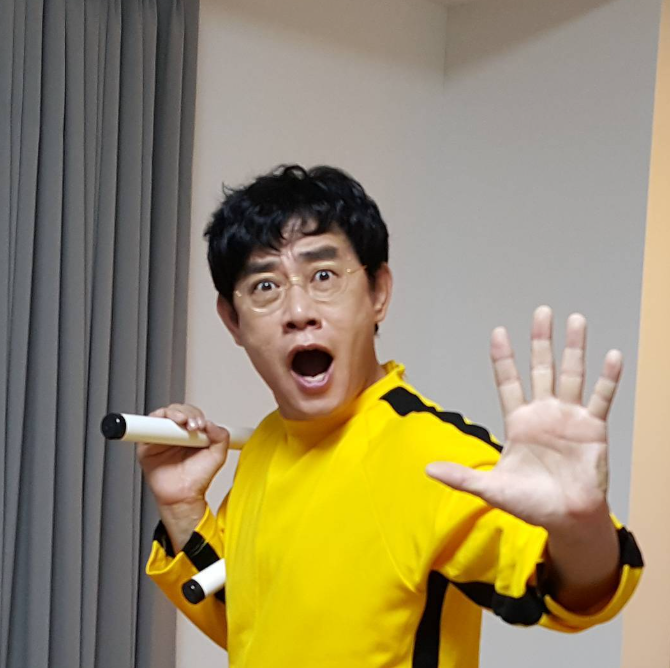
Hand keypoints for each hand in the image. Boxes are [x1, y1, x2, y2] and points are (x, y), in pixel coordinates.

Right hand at [137, 403, 229, 507]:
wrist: (184, 497)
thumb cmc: (197, 479)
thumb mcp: (217, 455)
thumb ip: (221, 436)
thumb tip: (211, 423)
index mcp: (191, 433)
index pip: (191, 413)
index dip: (195, 414)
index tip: (201, 424)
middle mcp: (175, 433)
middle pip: (176, 410)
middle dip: (186, 413)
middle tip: (193, 425)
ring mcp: (161, 438)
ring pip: (162, 415)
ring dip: (172, 415)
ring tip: (182, 423)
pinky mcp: (147, 446)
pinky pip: (146, 429)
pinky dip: (153, 423)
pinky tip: (166, 429)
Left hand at [427, 306, 621, 533]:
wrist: (566, 519)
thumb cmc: (530, 503)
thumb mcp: (492, 488)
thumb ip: (462, 477)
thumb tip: (427, 469)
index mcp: (518, 422)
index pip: (508, 382)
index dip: (503, 358)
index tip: (499, 332)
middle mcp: (543, 413)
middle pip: (541, 368)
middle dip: (541, 341)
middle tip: (542, 312)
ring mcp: (569, 418)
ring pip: (571, 375)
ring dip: (574, 349)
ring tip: (576, 320)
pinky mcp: (593, 428)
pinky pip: (601, 398)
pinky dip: (607, 378)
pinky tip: (612, 355)